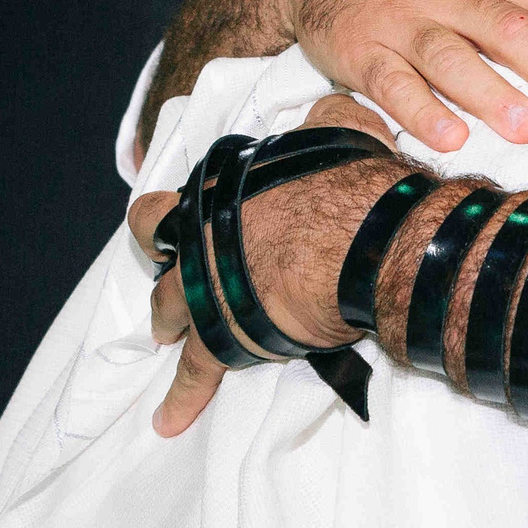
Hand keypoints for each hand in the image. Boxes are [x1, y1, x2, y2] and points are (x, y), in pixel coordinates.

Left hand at [127, 95, 401, 436]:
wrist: (368, 239)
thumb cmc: (356, 183)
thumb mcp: (341, 129)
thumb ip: (324, 118)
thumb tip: (330, 105)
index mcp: (222, 194)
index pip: (161, 206)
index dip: (159, 218)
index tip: (163, 226)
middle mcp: (202, 240)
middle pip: (162, 260)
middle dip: (166, 272)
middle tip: (174, 282)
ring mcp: (207, 289)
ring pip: (171, 312)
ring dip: (170, 323)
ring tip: (167, 339)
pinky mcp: (226, 336)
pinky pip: (197, 373)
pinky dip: (181, 399)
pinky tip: (166, 421)